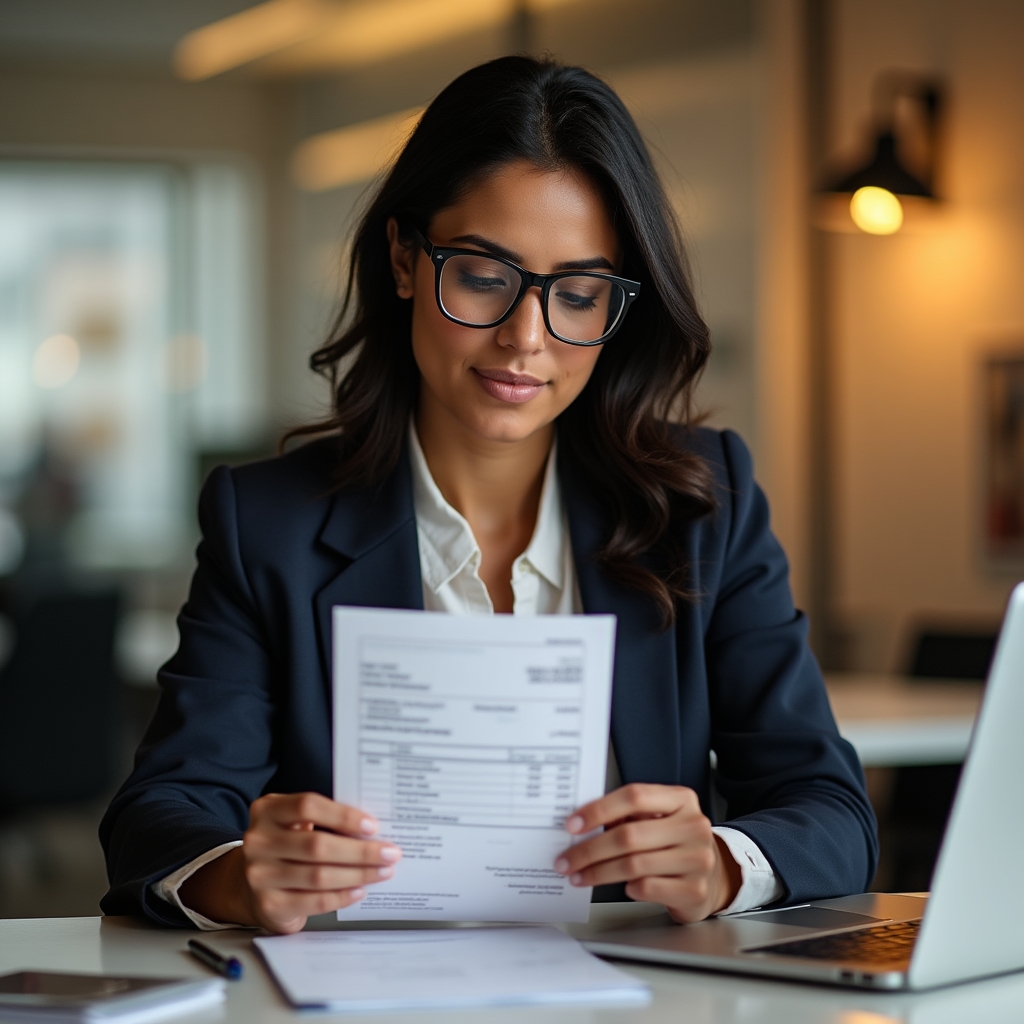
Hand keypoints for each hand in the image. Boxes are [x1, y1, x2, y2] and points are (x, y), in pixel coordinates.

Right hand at [178, 792, 400, 933]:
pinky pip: (314, 901)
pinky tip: (360, 890)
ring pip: (319, 875)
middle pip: (317, 845)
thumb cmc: (285, 845)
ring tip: (383, 871)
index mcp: (267, 810)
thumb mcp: (294, 821)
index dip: (343, 815)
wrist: (248, 882)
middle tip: (390, 853)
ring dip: (358, 874)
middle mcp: (258, 841)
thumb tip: (371, 830)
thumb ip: (324, 819)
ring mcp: (260, 875)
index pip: (308, 806)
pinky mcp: (269, 905)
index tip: (373, 826)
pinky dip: (342, 896)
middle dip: (361, 851)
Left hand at [553, 784, 741, 922]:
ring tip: (579, 876)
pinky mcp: (694, 890)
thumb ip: (628, 816)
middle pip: (629, 835)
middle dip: (590, 850)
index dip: (599, 809)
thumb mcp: (658, 818)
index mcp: (682, 799)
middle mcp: (693, 826)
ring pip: (634, 865)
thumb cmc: (675, 842)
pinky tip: (621, 887)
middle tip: (566, 859)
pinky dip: (628, 888)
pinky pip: (648, 888)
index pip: (634, 796)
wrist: (715, 875)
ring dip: (598, 873)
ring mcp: (697, 859)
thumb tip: (582, 825)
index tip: (572, 824)